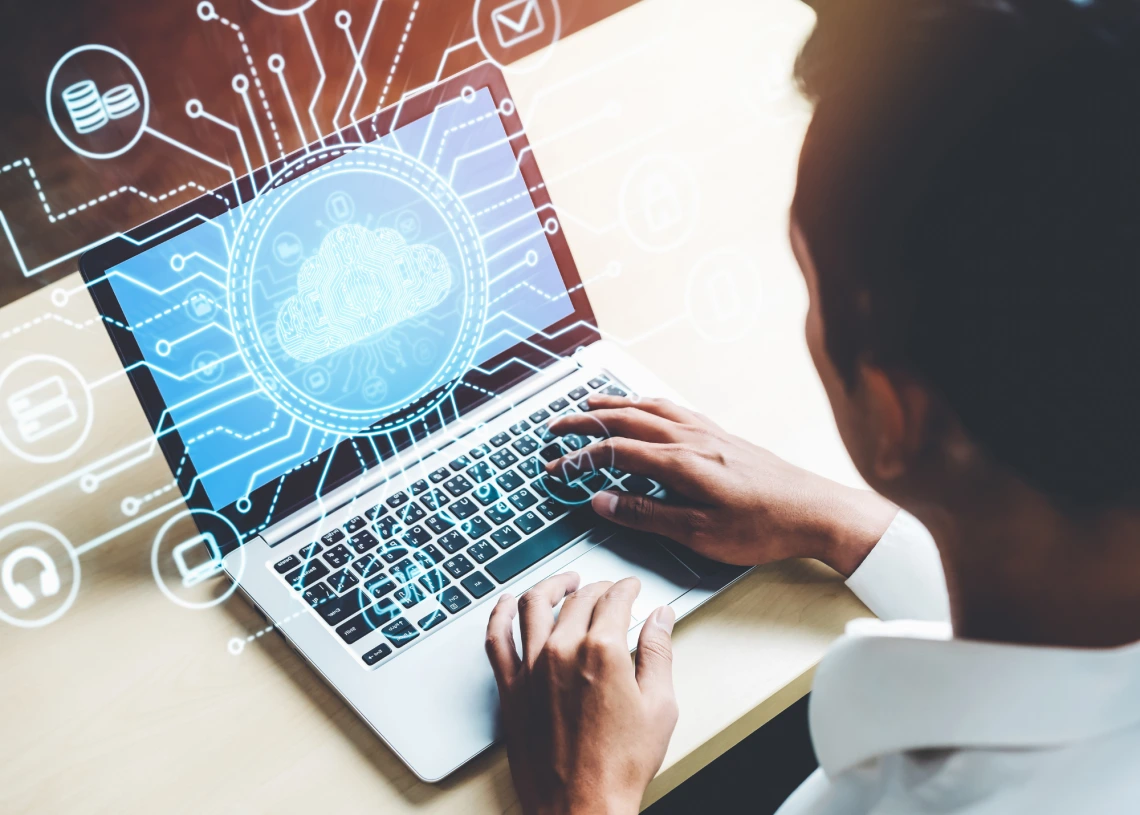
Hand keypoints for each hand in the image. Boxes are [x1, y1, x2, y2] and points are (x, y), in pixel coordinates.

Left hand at [486, 574, 677, 814]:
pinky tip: (508, 604)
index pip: (614, 599)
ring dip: (552, 586)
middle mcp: (562, 651)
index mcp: (602, 651)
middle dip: (597, 587)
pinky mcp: (510, 688)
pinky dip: (501, 613)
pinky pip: (497, 638)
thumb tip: (661, 619)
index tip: (631, 588)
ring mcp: (531, 668)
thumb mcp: (659, 707)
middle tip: (608, 590)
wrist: (581, 808)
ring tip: (564, 583)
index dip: (626, 588)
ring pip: (533, 605)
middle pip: (578, 599)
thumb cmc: (619, 766)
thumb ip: (659, 653)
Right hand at [546, 395, 897, 576]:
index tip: (556, 469)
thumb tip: (602, 501)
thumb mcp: (699, 534)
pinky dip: (648, 403)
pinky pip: (674, 408)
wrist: (817, 510)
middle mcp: (691, 439)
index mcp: (681, 464)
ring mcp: (708, 433)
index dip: (580, 459)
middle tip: (557, 425)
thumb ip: (646, 515)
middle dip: (586, 419)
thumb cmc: (763, 527)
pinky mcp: (723, 435)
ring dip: (616, 403)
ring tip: (591, 403)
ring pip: (651, 407)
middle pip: (627, 419)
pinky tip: (647, 407)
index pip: (616, 452)